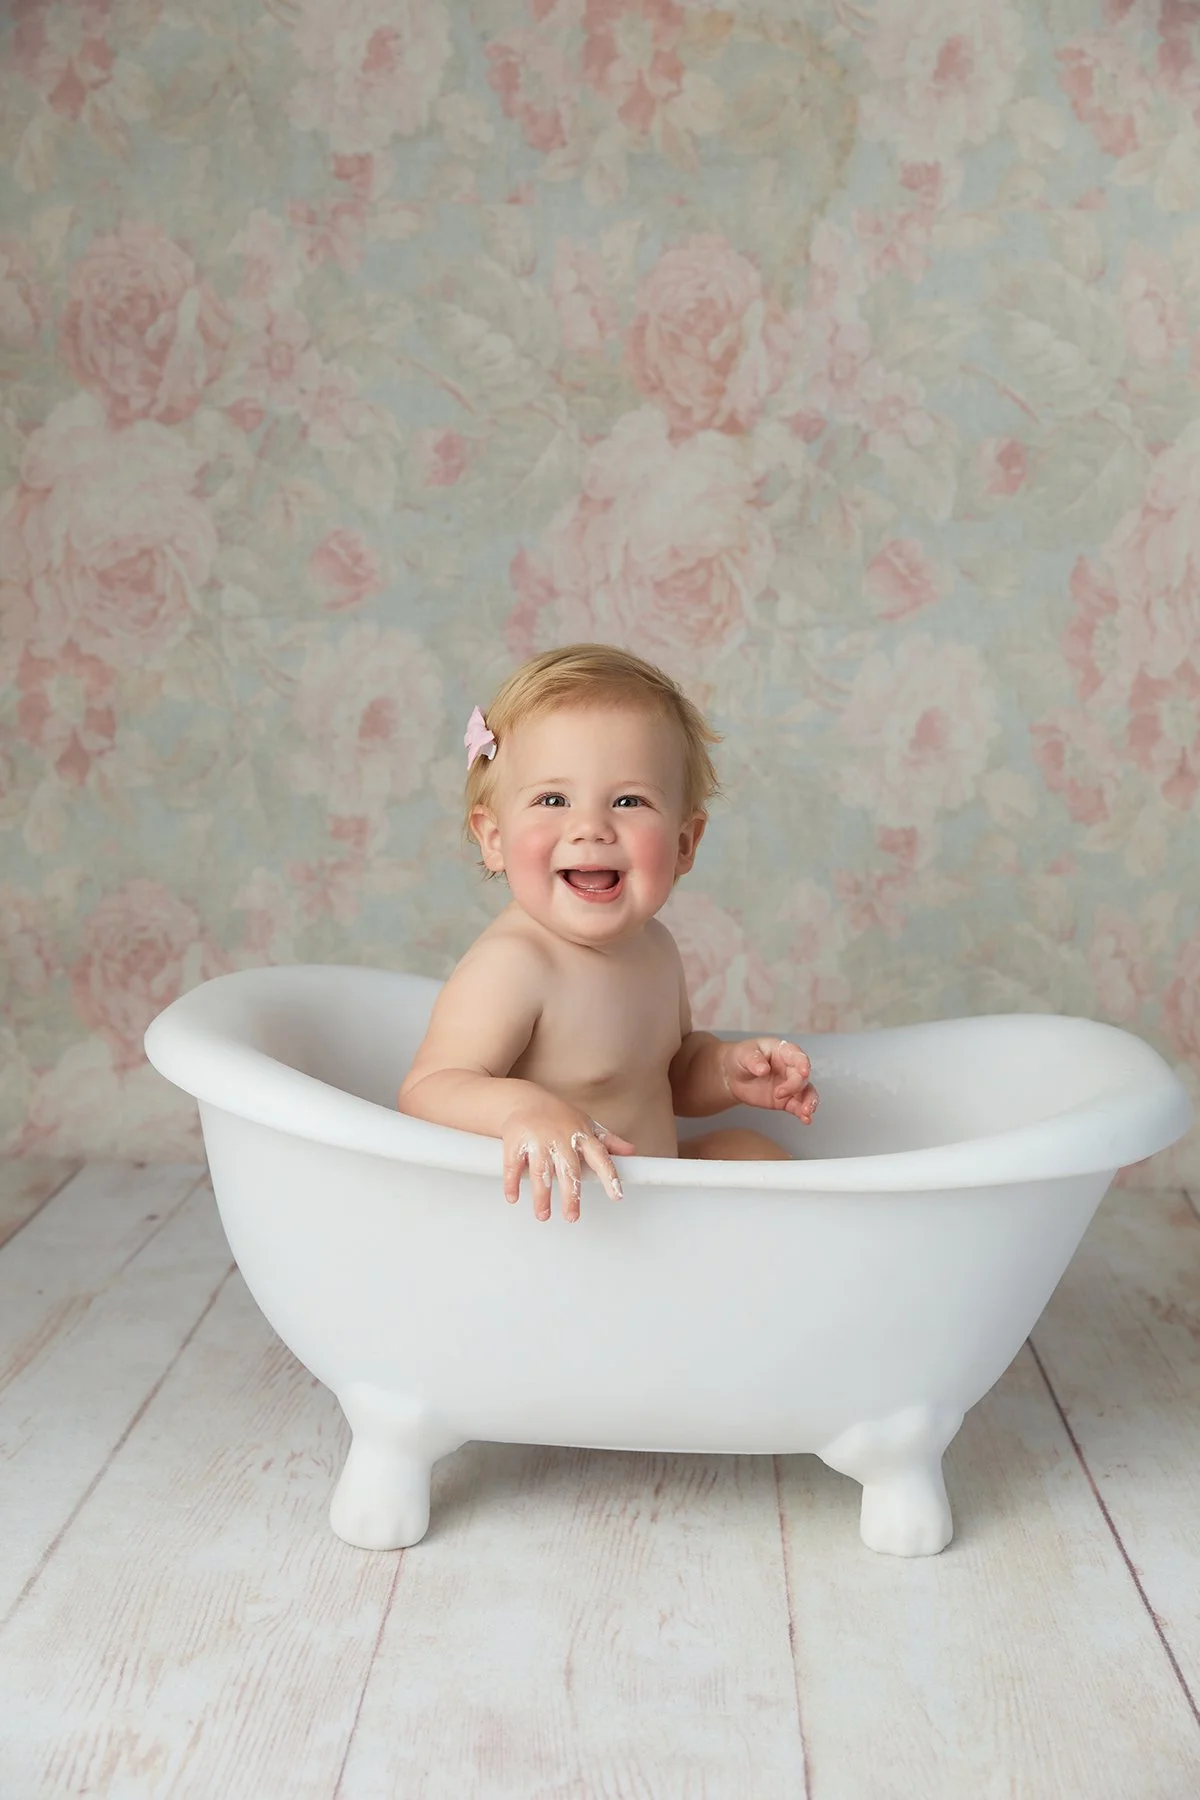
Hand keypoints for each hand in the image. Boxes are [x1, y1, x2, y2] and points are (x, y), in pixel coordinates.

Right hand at [502, 1097, 634, 1222]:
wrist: (524, 1099)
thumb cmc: (559, 1117)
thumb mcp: (586, 1125)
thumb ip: (608, 1142)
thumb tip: (631, 1152)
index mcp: (581, 1135)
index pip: (600, 1157)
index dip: (610, 1176)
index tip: (617, 1196)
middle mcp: (560, 1137)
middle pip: (568, 1170)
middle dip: (570, 1195)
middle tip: (572, 1217)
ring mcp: (537, 1138)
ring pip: (540, 1171)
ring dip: (541, 1196)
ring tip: (543, 1215)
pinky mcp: (515, 1140)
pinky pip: (513, 1165)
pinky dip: (512, 1183)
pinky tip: (514, 1198)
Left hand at [721, 1037, 817, 1122]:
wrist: (733, 1076)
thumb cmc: (741, 1057)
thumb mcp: (743, 1054)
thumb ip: (753, 1060)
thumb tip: (763, 1069)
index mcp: (783, 1052)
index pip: (797, 1056)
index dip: (803, 1063)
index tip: (803, 1072)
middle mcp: (790, 1068)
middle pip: (802, 1077)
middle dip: (796, 1086)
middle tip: (779, 1094)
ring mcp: (789, 1085)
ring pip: (806, 1093)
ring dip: (809, 1102)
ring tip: (806, 1112)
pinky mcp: (786, 1100)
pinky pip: (798, 1106)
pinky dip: (803, 1113)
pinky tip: (806, 1119)